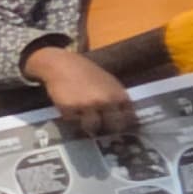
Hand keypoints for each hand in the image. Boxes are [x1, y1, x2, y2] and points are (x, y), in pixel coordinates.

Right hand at [22, 45, 139, 138]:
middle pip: (113, 127)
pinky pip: (73, 121)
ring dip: (87, 125)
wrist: (62, 64)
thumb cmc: (87, 73)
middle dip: (107, 129)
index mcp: (119, 95)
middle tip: (100, 127)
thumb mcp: (109, 83)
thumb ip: (117, 100)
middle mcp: (106, 101)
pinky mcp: (70, 108)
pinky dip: (72, 117)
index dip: (124, 125)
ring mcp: (88, 106)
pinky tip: (70, 108)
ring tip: (82, 118)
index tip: (118, 127)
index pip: (129, 119)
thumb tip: (124, 118)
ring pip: (92, 128)